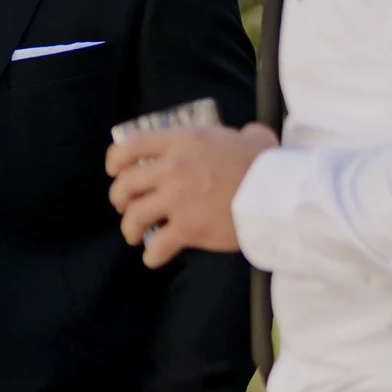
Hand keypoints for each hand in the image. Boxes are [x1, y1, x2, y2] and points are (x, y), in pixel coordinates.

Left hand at [106, 122, 277, 266]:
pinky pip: (158, 246)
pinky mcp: (188, 229)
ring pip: (135, 217)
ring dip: (130, 228)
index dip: (116, 160)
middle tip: (124, 206)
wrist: (277, 193)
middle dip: (119, 198)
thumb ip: (242, 133)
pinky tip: (155, 258)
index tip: (114, 171)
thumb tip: (250, 134)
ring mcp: (177, 200)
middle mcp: (172, 169)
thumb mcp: (251, 136)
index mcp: (181, 143)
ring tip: (135, 235)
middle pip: (126, 185)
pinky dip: (153, 255)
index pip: (131, 146)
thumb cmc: (266, 163)